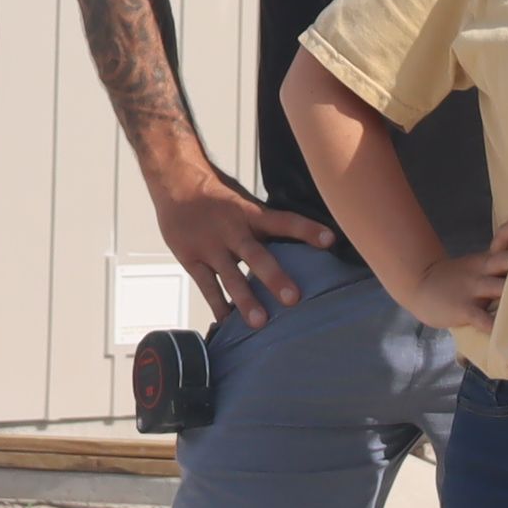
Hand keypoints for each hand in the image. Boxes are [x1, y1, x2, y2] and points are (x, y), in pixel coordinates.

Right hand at [150, 162, 334, 330]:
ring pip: (231, 278)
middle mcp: (232, 230)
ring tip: (260, 322)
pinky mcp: (191, 259)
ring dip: (246, 301)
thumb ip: (266, 225)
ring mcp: (211, 247)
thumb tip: (301, 246)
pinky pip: (207, 287)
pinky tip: (228, 324)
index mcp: (250, 213)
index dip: (307, 230)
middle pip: (256, 255)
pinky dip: (218, 306)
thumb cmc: (218, 197)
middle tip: (293, 298)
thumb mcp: (244, 203)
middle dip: (275, 278)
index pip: (284, 221)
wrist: (177, 183)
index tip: (330, 240)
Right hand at [397, 219, 507, 341]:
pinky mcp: (464, 309)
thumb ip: (498, 264)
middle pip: (506, 261)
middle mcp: (482, 270)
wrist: (420, 286)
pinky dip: (495, 326)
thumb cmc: (456, 279)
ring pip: (498, 288)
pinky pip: (482, 318)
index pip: (503, 238)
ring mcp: (472, 289)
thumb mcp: (476, 265)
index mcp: (486, 259)